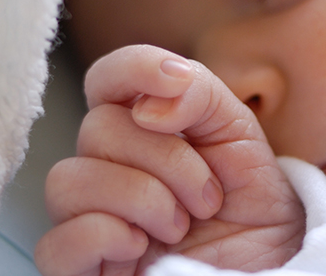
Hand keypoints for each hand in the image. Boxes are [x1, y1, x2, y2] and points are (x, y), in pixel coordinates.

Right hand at [35, 45, 304, 275]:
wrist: (269, 261)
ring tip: (180, 225)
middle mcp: (104, 166)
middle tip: (208, 197)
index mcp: (138, 126)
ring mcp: (88, 217)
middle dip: (168, 159)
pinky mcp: (82, 268)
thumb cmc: (247, 199)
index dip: (134, 68)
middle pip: (97, 129)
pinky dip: (107, 237)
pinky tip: (142, 247)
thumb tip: (149, 106)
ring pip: (68, 181)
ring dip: (142, 198)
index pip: (107, 79)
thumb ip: (199, 94)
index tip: (178, 81)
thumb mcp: (237, 131)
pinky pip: (56, 244)